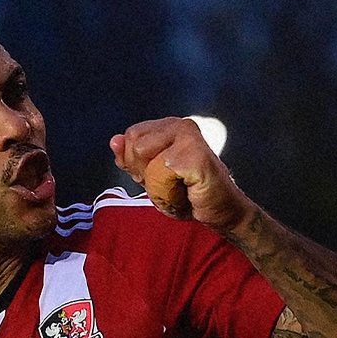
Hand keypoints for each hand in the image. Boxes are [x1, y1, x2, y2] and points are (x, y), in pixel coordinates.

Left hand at [110, 118, 253, 233]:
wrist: (223, 213)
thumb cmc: (189, 196)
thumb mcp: (152, 178)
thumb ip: (131, 159)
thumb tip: (113, 140)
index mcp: (169, 125)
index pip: (130, 137)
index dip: (137, 165)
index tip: (161, 178)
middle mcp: (180, 124)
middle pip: (134, 144)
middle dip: (145, 173)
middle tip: (172, 184)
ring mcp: (189, 136)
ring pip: (144, 159)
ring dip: (157, 184)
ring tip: (180, 188)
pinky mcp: (196, 154)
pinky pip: (161, 173)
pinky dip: (170, 192)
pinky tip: (189, 192)